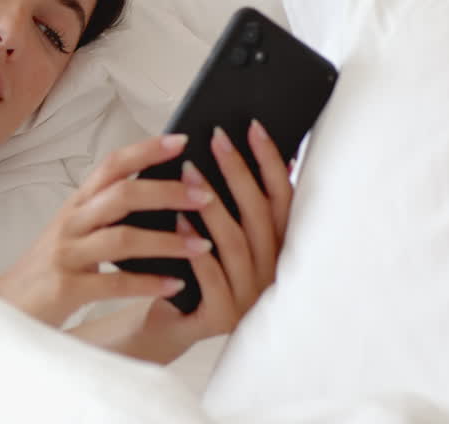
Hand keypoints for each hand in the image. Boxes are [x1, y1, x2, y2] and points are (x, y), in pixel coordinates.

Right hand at [0, 133, 216, 328]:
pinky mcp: (66, 288)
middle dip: (167, 192)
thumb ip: (110, 213)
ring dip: (167, 240)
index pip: (111, 166)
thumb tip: (165, 194)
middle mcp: (71, 223)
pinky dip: (148, 283)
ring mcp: (67, 255)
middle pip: (121, 195)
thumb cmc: (50, 268)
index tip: (182, 140)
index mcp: (77, 205)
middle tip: (205, 194)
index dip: (146, 150)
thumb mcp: (76, 232)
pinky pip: (113, 283)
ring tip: (203, 245)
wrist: (7, 304)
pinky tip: (177, 285)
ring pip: (121, 238)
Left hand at [136, 120, 293, 353]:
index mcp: (275, 249)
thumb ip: (231, 203)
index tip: (252, 127)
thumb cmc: (190, 267)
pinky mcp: (222, 317)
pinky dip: (194, 246)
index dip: (270, 162)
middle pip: (259, 214)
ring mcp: (249, 297)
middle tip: (216, 139)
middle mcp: (271, 272)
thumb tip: (234, 146)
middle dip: (238, 172)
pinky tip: (177, 221)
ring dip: (212, 204)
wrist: (167, 320)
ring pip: (235, 243)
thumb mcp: (216, 233)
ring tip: (188, 172)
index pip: (282, 198)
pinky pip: (211, 277)